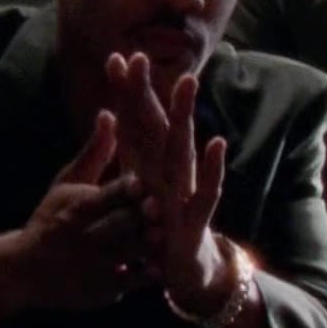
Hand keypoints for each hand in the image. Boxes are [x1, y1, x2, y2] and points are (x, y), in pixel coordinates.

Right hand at [0, 110, 147, 319]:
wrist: (24, 270)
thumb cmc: (52, 219)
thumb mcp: (67, 184)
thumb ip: (95, 152)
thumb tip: (110, 113)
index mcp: (78, 207)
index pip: (108, 195)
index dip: (128, 189)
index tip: (145, 182)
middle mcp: (87, 236)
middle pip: (122, 224)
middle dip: (141, 217)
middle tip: (161, 208)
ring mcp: (96, 265)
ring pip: (132, 253)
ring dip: (150, 243)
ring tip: (165, 234)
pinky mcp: (105, 289)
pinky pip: (134, 281)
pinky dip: (150, 273)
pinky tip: (165, 262)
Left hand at [104, 53, 230, 312]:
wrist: (186, 271)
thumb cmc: (160, 229)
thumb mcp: (135, 193)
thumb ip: (125, 157)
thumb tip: (110, 119)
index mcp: (151, 166)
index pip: (137, 122)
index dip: (127, 92)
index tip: (115, 57)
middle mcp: (171, 171)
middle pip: (157, 125)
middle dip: (149, 92)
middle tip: (141, 56)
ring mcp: (187, 191)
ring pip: (184, 148)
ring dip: (185, 115)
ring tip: (186, 82)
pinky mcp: (197, 217)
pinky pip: (207, 191)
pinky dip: (212, 168)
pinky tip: (216, 143)